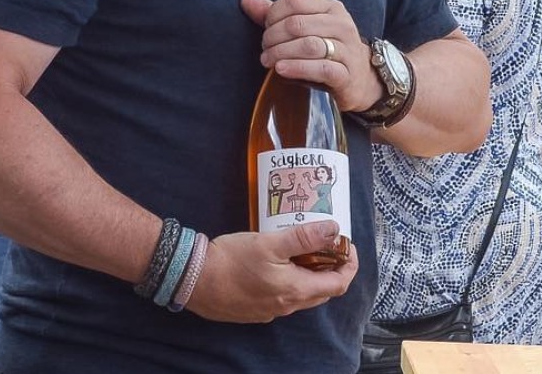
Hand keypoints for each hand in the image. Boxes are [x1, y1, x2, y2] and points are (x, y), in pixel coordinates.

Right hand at [183, 221, 358, 322]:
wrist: (192, 279)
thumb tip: (333, 230)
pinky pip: (283, 297)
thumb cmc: (231, 260)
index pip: (338, 284)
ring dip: (310, 274)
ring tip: (304, 249)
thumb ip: (305, 237)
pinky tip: (278, 263)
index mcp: (295, 290)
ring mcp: (270, 311)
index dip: (349, 265)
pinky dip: (291, 280)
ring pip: (302, 294)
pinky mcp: (254, 310)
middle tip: (328, 244)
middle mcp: (286, 306)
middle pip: (322, 291)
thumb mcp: (271, 242)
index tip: (347, 246)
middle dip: (331, 268)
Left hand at [241, 0, 381, 113]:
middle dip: (274, 37)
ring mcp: (347, 49)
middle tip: (264, 48)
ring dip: (281, 53)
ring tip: (268, 60)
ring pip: (308, 46)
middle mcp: (341, 24)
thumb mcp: (305, 27)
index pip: (296, 0)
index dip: (274, 13)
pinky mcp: (346, 74)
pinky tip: (281, 69)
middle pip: (298, 24)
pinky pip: (321, 68)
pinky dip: (297, 68)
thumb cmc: (327, 48)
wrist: (359, 78)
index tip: (266, 27)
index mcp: (330, 7)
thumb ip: (276, 14)